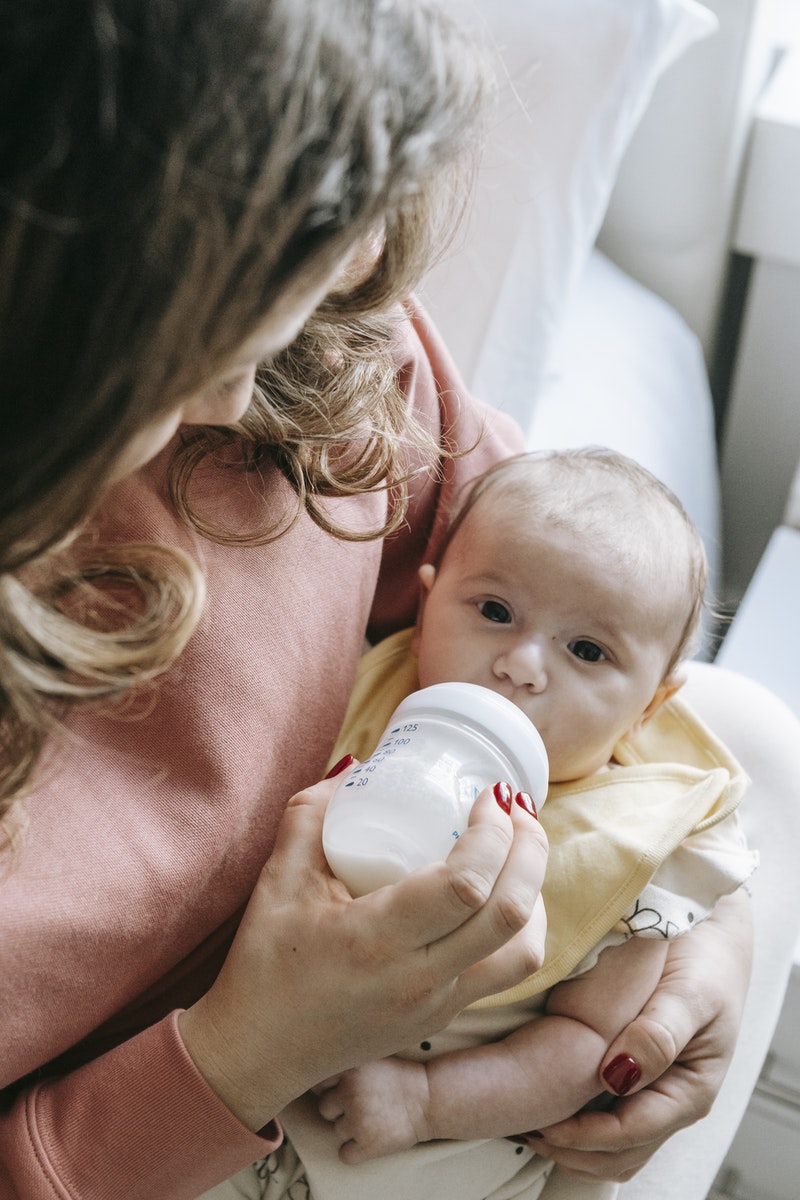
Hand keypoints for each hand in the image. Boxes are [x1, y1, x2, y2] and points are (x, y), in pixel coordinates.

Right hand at [179, 776, 546, 1131]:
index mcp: (378, 939)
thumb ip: (311, 814)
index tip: (489, 795)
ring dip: (534, 893)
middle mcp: (419, 977)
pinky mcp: (442, 1020)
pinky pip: (505, 973)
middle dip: (531, 850)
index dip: (493, 833)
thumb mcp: (277, 880)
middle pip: (512, 914)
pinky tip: (501, 895)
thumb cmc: (265, 964)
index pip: (466, 885)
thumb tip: (355, 766)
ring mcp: (437, 1005)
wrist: (260, 1052)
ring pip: (524, 952)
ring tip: (519, 851)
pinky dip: (520, 928)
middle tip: (519, 810)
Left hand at [315, 1058, 430, 1161]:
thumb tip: (315, 1078)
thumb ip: (345, 1065)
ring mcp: (358, 1120)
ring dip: (351, 1128)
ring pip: (336, 1131)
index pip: (318, 1084)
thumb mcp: (370, 1059)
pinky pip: (344, 1154)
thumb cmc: (397, 1078)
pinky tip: (370, 1138)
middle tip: (364, 1104)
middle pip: (325, 1109)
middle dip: (340, 1109)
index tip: (345, 1089)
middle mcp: (350, 1093)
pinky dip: (355, 1151)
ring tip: (373, 1117)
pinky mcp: (367, 1144)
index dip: (331, 1088)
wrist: (429, 1099)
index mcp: (349, 1069)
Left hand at [523, 892, 752, 1181]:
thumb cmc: (705, 962)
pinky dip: (579, 1121)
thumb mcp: (689, 993)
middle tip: (523, 1130)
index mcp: (690, 1091)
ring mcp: (655, 1091)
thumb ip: (659, 1034)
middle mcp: (672, 1101)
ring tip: (528, 1123)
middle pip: (620, 1152)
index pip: (632, 1134)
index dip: (586, 1137)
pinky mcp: (638, 1075)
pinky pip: (608, 1116)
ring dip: (573, 1144)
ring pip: (614, 1146)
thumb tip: (617, 1078)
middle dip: (573, 1150)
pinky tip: (546, 1100)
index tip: (544, 1125)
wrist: (711, 936)